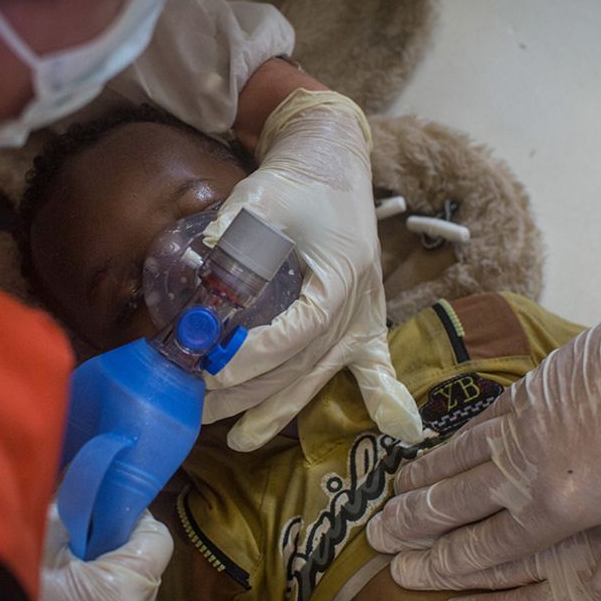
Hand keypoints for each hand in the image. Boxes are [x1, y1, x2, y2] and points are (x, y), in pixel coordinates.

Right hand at [13, 505, 172, 600]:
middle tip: (79, 543)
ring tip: (68, 579)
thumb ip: (63, 518)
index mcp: (120, 592)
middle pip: (145, 566)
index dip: (133, 518)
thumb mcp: (31, 553)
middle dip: (115, 548)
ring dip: (108, 580)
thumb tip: (79, 492)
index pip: (157, 537)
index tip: (106, 513)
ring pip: (132, 596)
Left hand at [201, 89, 422, 450]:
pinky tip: (399, 428)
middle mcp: (359, 303)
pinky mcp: (367, 318)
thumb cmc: (299, 178)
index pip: (296, 332)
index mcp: (339, 275)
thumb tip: (200, 261)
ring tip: (240, 438)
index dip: (253, 358)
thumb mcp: (261, 195)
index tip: (211, 369)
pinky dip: (383, 396)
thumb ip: (233, 229)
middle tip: (200, 407)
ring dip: (281, 407)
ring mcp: (366, 315)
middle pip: (303, 364)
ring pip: (323, 374)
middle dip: (249, 392)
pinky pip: (376, 366)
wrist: (334, 162)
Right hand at [367, 284, 600, 600]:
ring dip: (421, 480)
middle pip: (453, 502)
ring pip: (456, 459)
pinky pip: (475, 425)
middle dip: (411, 523)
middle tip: (375, 534)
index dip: (443, 563)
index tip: (404, 571)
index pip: (486, 545)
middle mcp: (522, 468)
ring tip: (391, 493)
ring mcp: (519, 424)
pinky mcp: (527, 390)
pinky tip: (439, 448)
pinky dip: (450, 442)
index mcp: (555, 507)